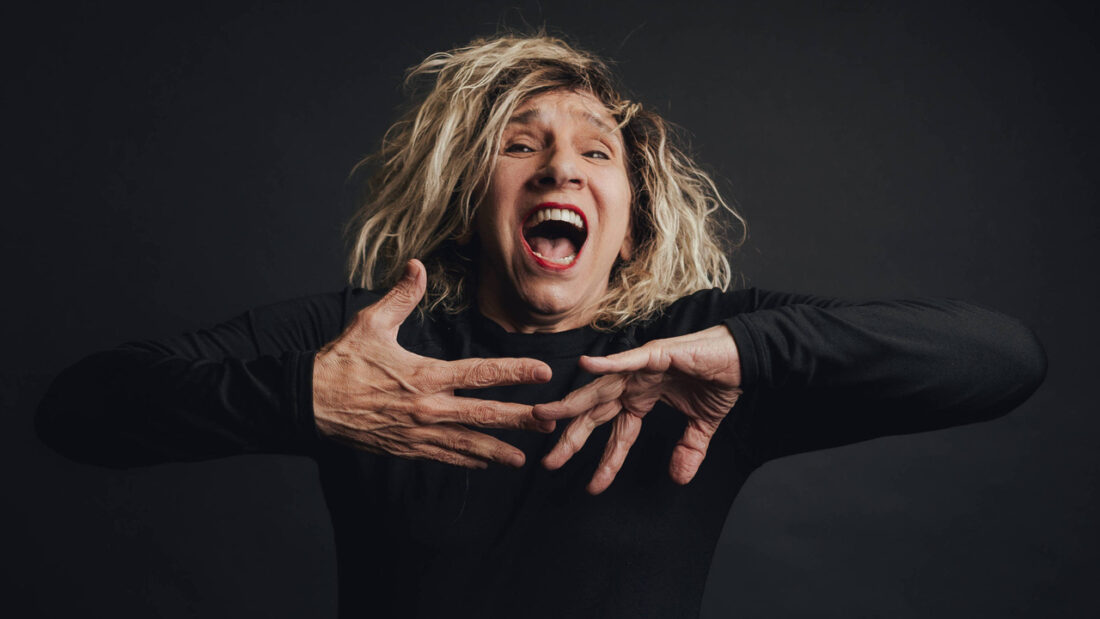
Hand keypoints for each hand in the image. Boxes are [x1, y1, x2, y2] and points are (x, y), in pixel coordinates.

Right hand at [312, 259, 553, 468]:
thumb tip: (417, 266)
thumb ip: (400, 296)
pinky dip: (467, 460)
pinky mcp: (406, 448)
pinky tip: (485, 462)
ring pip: (467, 443)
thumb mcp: (370, 323)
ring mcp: (417, 432)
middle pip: (484, 414)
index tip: (542, 372)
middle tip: (550, 421)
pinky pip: (444, 456)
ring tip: (525, 456)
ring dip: (498, 449)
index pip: (480, 373)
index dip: (514, 372)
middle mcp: (427, 408)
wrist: (310, 403)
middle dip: (519, 419)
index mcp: (424, 376)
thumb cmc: (341, 362)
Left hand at [533, 325, 742, 493]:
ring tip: (546, 414)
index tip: (592, 486)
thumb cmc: (720, 380)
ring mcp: (641, 368)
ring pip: (600, 388)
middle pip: (596, 413)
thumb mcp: (702, 425)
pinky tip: (584, 366)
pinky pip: (627, 360)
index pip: (618, 435)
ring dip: (573, 401)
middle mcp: (635, 384)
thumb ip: (688, 449)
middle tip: (548, 461)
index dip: (605, 461)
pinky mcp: (656, 353)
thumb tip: (679, 478)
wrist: (743, 355)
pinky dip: (606, 364)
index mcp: (642, 399)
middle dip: (571, 436)